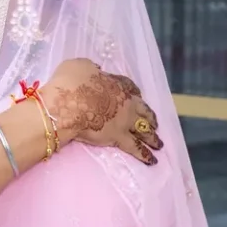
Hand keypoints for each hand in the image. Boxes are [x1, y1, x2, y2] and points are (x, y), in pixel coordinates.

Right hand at [43, 59, 162, 165]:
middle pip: (143, 110)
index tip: (136, 96)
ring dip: (153, 137)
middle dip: (150, 117)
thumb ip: (89, 68)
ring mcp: (124, 121)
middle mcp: (126, 102)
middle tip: (155, 124)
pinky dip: (144, 154)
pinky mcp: (118, 137)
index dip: (134, 93)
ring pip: (144, 129)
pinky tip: (152, 160)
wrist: (68, 103)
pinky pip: (135, 147)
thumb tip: (93, 70)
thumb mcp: (79, 66)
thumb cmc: (69, 83)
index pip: (130, 88)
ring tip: (158, 144)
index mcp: (116, 84)